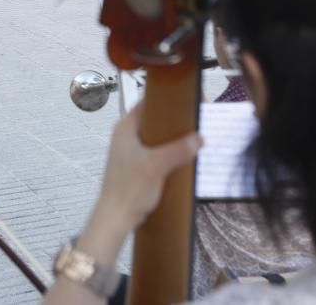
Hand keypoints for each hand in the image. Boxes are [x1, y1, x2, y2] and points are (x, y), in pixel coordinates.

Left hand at [90, 104, 201, 238]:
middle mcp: (126, 134)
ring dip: (174, 137)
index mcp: (126, 127)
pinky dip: (169, 151)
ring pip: (157, 135)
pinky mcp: (136, 164)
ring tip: (195, 137)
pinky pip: (156, 150)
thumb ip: (178, 150)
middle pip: (154, 118)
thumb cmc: (129, 189)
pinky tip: (185, 157)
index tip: (189, 99)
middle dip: (175, 119)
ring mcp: (130, 149)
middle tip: (197, 120)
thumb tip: (199, 137)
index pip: (148, 102)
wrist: (115, 217)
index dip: (168, 99)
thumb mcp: (156, 166)